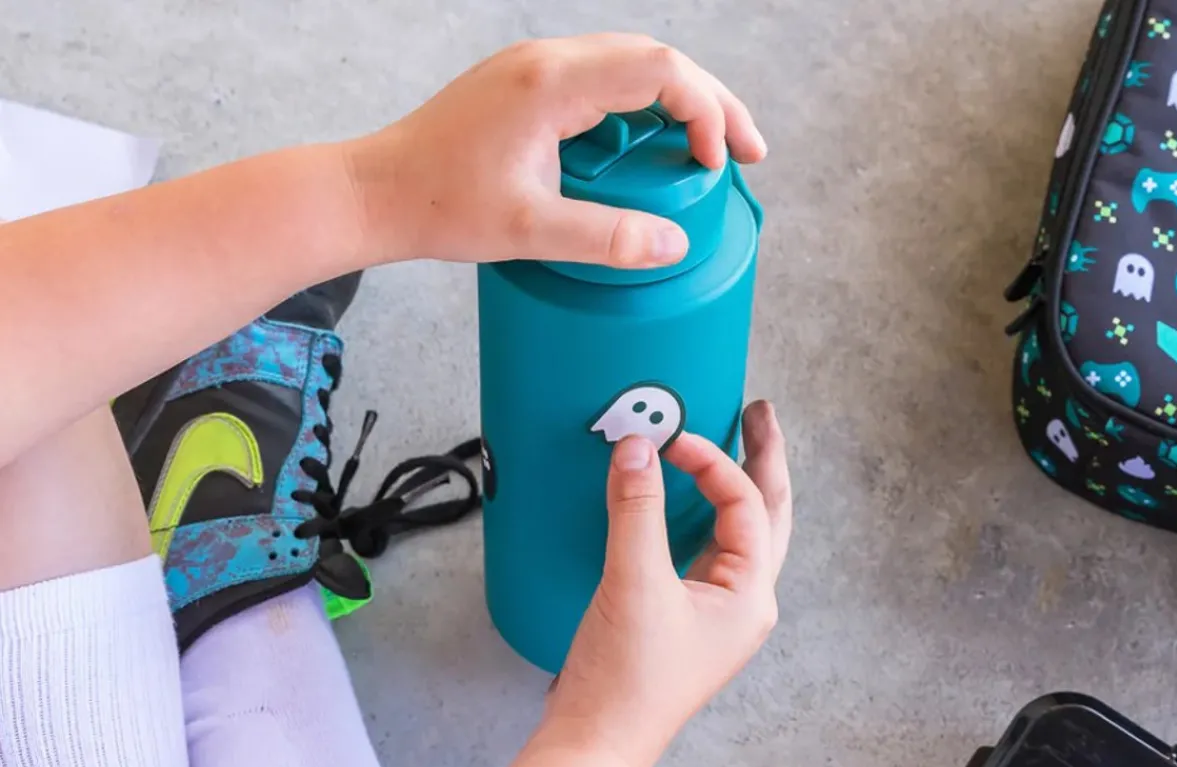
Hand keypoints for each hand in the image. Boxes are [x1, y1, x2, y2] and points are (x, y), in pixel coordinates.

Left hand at [345, 34, 766, 269]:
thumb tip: (672, 244)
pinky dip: (638, 111)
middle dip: (709, 103)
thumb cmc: (440, 205)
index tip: (718, 163)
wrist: (377, 191)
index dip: (705, 111)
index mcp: (552, 82)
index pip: (659, 70)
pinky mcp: (525, 88)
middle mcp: (546, 62)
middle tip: (745, 153)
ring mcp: (534, 70)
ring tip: (706, 153)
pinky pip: (600, 84)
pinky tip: (648, 150)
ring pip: (630, 66)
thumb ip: (607, 238)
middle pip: (655, 58)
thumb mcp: (530, 231)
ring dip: (676, 104)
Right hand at [543, 401, 790, 766]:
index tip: (670, 439)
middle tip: (759, 413)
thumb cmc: (625, 679)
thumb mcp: (633, 584)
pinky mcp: (683, 621)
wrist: (596, 743)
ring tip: (736, 444)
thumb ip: (636, 511)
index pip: (746, 506)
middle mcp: (744, 604)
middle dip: (765, 462)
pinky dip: (700, 519)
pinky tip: (684, 504)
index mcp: (750, 596)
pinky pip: (705, 555)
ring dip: (737, 488)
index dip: (712, 463)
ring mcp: (715, 615)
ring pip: (739, 536)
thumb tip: (636, 447)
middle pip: (768, 517)